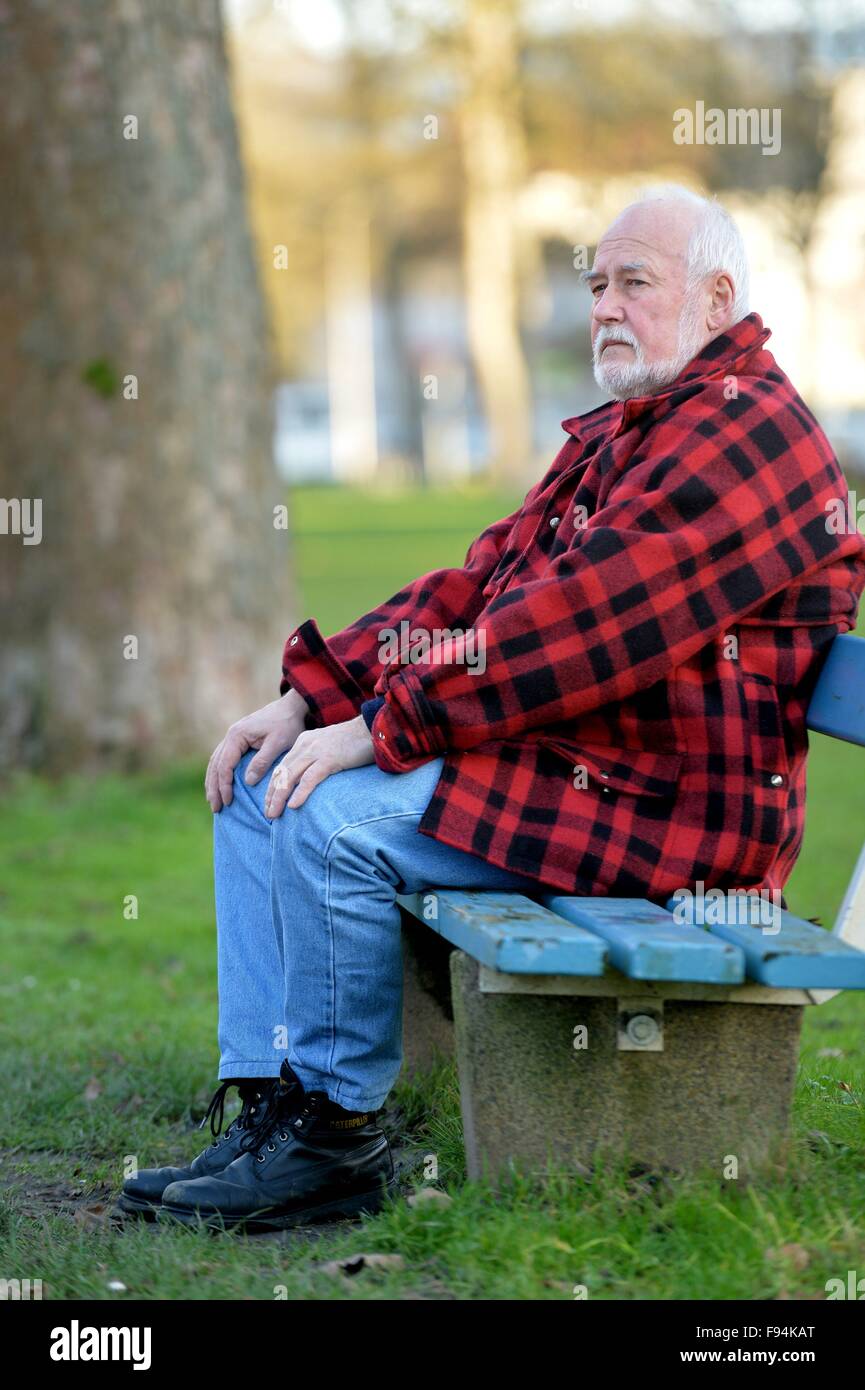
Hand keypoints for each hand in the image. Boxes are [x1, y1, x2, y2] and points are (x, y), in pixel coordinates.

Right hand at [206, 689, 309, 811]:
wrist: (291, 707)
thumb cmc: (287, 725)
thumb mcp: (278, 744)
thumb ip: (262, 761)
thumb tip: (247, 781)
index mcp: (237, 735)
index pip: (225, 764)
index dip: (224, 785)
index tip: (228, 801)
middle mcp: (231, 735)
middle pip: (216, 764)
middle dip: (214, 787)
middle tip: (216, 808)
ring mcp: (233, 737)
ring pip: (216, 762)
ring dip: (213, 782)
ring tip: (213, 801)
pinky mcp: (239, 740)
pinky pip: (223, 758)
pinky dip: (219, 773)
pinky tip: (220, 785)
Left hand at [264, 716, 374, 817]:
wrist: (371, 727)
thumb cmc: (354, 742)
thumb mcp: (328, 748)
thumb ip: (316, 760)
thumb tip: (308, 780)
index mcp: (303, 742)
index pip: (281, 767)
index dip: (272, 786)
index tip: (268, 803)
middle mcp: (305, 746)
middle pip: (281, 772)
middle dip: (271, 795)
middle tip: (266, 814)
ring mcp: (316, 751)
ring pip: (290, 776)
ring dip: (279, 797)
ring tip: (273, 814)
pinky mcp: (330, 758)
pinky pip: (310, 778)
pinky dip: (300, 792)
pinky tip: (293, 805)